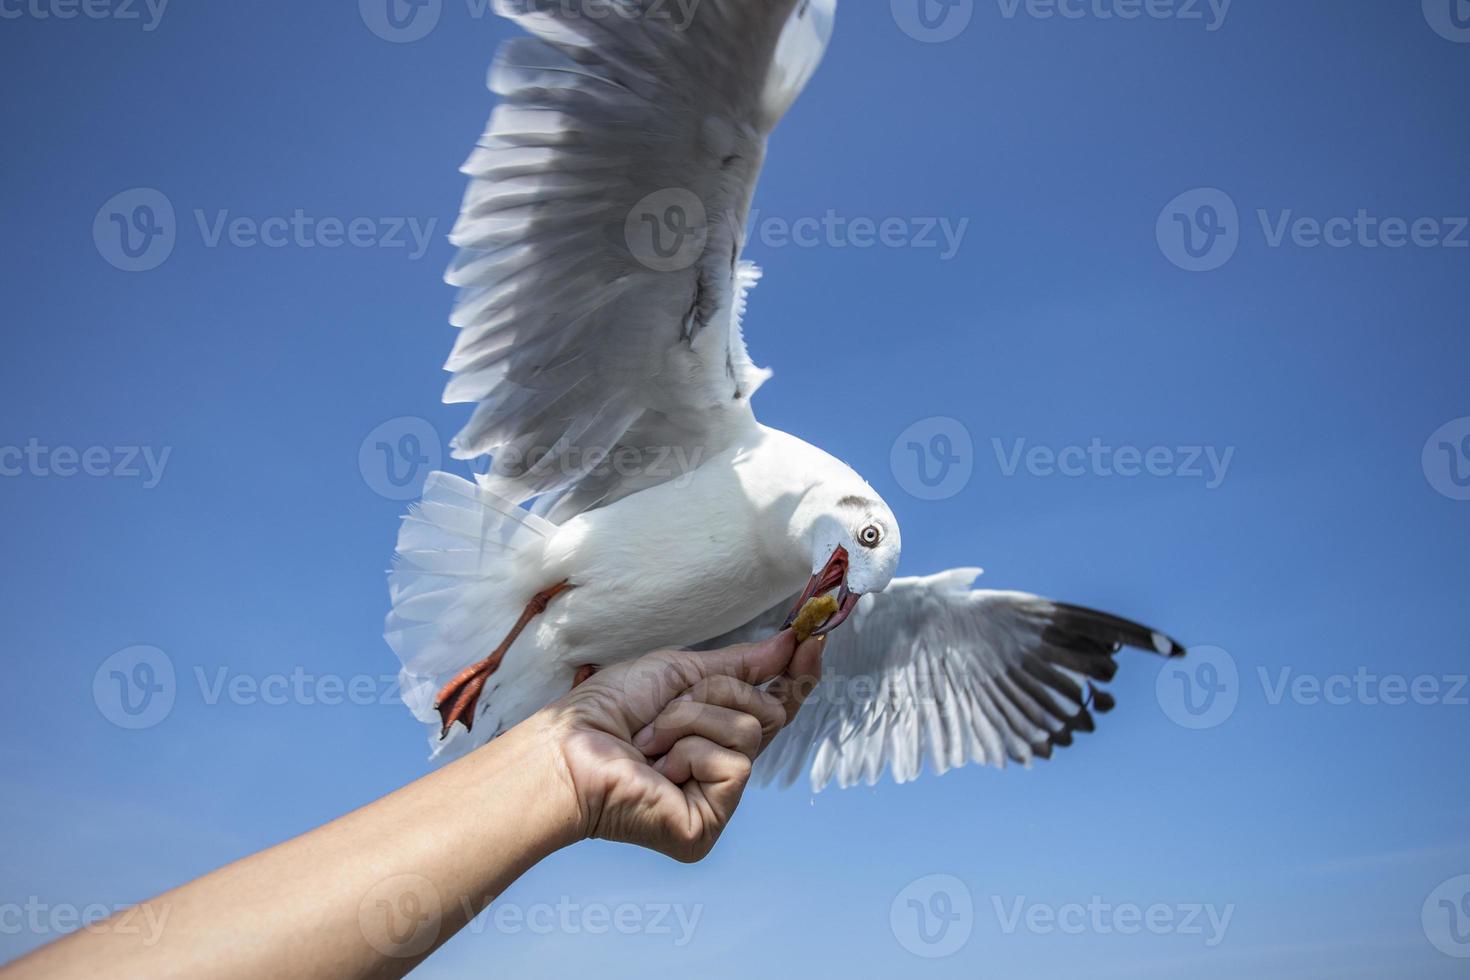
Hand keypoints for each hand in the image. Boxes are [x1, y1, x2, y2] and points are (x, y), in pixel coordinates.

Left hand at [538, 631, 824, 861]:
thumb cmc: (606, 712)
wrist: (567, 748)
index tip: (812, 640)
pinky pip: (734, 763)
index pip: (770, 707)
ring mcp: (716, 799)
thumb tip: (786, 643)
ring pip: (748, 730)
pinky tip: (658, 767)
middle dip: (717, 692)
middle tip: (671, 703)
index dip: (795, 677)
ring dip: (692, 719)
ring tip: (650, 739)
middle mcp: (719, 771)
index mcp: (712, 737)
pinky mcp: (709, 823)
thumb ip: (737, 665)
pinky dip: (691, 749)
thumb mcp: (678, 672)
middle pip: (766, 711)